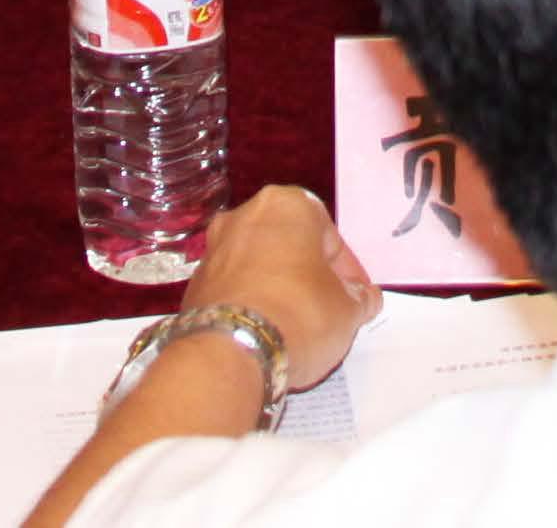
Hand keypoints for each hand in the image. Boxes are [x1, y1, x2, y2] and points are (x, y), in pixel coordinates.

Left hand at [181, 185, 382, 391]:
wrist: (230, 351)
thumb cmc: (300, 315)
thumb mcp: (348, 311)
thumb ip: (359, 299)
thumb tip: (362, 297)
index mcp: (288, 205)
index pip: (331, 238)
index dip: (348, 272)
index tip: (355, 298)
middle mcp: (245, 215)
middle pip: (291, 245)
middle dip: (309, 274)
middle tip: (327, 307)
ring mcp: (213, 248)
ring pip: (259, 265)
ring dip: (278, 287)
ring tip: (296, 324)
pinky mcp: (194, 284)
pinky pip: (234, 289)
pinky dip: (251, 304)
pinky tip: (265, 332)